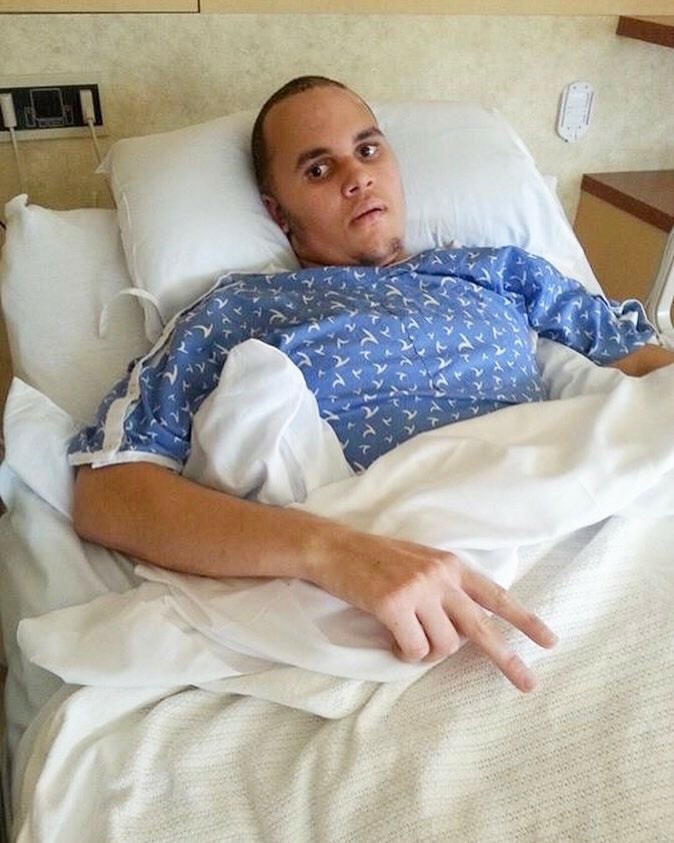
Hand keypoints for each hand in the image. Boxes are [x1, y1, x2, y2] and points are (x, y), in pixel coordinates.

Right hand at [306, 527, 557, 691]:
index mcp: (450, 565)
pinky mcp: (394, 605)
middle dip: (507, 659)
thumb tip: (463, 631)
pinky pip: (413, 650)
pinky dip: (404, 654)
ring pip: (443, 646)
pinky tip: (391, 641)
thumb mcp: (419, 563)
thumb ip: (445, 587)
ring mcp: (418, 590)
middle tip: (529, 684)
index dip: (524, 619)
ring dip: (426, 654)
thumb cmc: (374, 559)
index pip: (495, 594)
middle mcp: (440, 576)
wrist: (334, 547)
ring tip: (406, 640)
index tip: (549, 641)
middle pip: (481, 627)